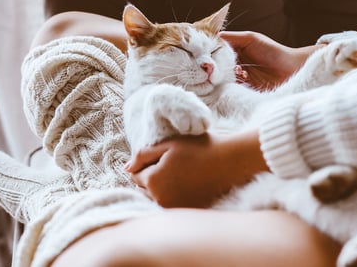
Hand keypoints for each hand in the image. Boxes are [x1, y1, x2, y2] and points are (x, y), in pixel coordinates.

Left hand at [125, 131, 268, 207]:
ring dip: (161, 189)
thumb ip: (143, 155)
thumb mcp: (168, 144)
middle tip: (172, 166)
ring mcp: (174, 209)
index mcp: (153, 181)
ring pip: (156, 199)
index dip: (146, 164)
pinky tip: (187, 186)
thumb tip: (126, 168)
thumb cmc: (199, 149)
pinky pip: (170, 205)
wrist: (230, 163)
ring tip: (180, 175)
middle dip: (151, 179)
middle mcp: (160, 199)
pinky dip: (174, 197)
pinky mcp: (186, 213)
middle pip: (143, 190)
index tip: (162, 157)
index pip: (135, 176)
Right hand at [219, 31, 322, 90]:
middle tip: (212, 68)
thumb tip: (216, 36)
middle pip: (220, 66)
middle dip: (216, 67)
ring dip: (225, 76)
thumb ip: (233, 37)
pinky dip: (232, 85)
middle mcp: (237, 63)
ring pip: (225, 78)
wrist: (292, 69)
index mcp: (237, 50)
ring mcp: (241, 77)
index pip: (219, 52)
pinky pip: (233, 88)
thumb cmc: (274, 51)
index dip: (212, 53)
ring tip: (228, 73)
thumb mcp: (252, 38)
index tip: (204, 55)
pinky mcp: (246, 88)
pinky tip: (237, 80)